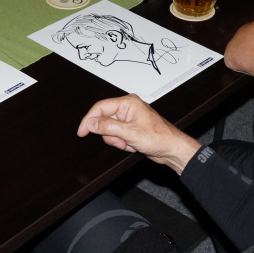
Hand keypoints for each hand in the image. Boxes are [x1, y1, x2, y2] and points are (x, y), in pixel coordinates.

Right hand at [77, 94, 201, 173]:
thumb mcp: (130, 133)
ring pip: (109, 131)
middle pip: (104, 121)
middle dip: (111, 135)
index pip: (100, 107)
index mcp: (128, 103)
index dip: (89, 120)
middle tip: (121, 141)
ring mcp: (129, 119)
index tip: (81, 131)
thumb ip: (108, 127)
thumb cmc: (159, 137)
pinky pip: (117, 136)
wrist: (171, 149)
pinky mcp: (130, 129)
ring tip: (130, 144)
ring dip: (117, 141)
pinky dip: (123, 143)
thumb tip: (91, 123)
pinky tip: (133, 145)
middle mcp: (128, 108)